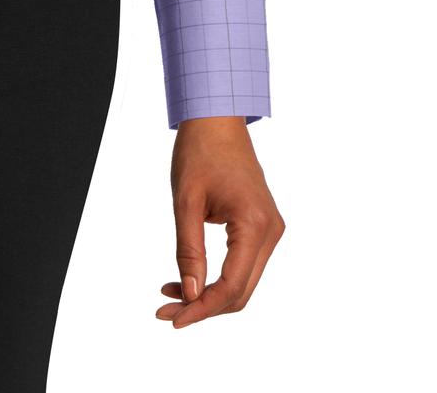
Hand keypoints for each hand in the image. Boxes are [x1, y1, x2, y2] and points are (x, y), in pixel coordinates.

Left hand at [156, 116, 284, 326]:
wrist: (217, 119)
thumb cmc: (199, 152)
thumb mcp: (186, 202)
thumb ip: (189, 251)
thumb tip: (188, 294)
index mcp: (255, 224)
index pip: (231, 286)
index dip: (201, 308)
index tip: (171, 318)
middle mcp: (271, 232)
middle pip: (240, 292)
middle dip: (203, 306)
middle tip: (165, 311)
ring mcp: (270, 230)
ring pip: (242, 282)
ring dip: (209, 294)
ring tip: (170, 294)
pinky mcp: (262, 227)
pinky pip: (242, 265)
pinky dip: (217, 277)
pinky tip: (188, 279)